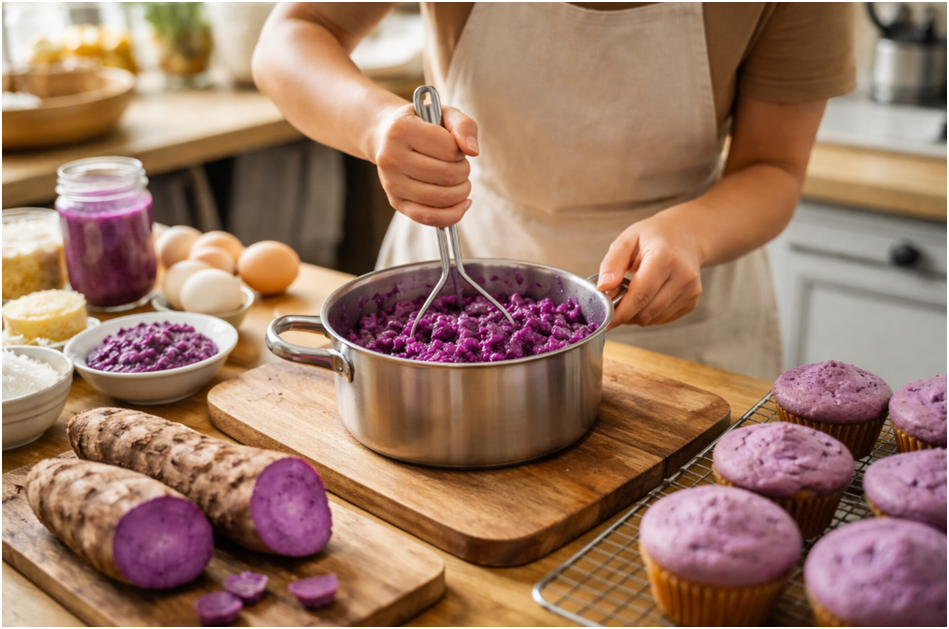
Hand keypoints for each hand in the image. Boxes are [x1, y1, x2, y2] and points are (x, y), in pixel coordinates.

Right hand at [372, 103, 479, 226]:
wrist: (386, 137)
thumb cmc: (422, 124)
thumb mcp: (443, 114)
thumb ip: (463, 125)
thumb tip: (473, 151)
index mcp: (401, 130)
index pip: (448, 148)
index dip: (460, 150)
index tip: (454, 147)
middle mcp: (391, 157)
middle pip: (447, 175)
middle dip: (464, 172)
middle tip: (460, 166)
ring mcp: (391, 182)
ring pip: (441, 198)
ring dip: (462, 192)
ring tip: (460, 182)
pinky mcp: (395, 202)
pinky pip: (429, 218)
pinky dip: (452, 215)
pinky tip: (462, 204)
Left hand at [597, 208, 703, 329]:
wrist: (685, 235)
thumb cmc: (654, 236)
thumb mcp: (628, 240)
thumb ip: (613, 262)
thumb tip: (603, 287)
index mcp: (664, 258)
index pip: (640, 296)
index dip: (620, 313)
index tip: (604, 321)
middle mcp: (682, 276)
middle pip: (647, 311)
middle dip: (625, 314)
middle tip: (614, 303)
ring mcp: (690, 290)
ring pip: (654, 318)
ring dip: (637, 315)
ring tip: (631, 295)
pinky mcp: (692, 301)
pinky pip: (663, 318)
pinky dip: (649, 314)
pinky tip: (646, 297)